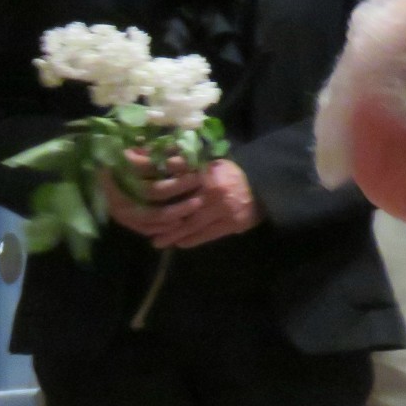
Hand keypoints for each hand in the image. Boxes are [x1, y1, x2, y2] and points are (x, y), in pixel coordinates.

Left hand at [106, 158, 261, 250]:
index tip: (139, 200)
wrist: (265, 186)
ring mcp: (223, 210)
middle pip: (180, 208)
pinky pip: (207, 235)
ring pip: (192, 225)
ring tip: (157, 242)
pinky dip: (192, 240)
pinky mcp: (232, 224)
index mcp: (206, 172)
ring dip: (173, 235)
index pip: (177, 183)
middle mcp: (213, 191)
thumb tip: (160, 161)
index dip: (158, 193)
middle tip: (144, 228)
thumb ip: (188, 164)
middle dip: (161, 221)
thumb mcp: (211, 163)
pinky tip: (179, 244)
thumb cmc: (232, 174)